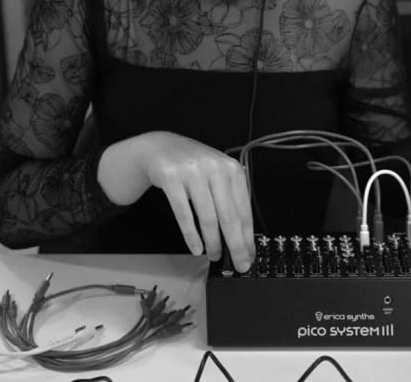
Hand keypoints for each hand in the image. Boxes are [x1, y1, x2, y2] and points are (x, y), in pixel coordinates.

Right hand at [124, 131, 254, 271]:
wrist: (160, 147)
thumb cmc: (193, 167)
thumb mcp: (217, 175)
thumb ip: (229, 199)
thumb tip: (240, 237)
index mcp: (231, 169)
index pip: (244, 209)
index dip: (247, 236)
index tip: (249, 254)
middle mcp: (214, 168)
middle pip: (229, 216)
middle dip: (235, 245)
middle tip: (239, 263)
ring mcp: (192, 173)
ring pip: (207, 217)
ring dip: (213, 242)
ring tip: (214, 255)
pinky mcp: (171, 178)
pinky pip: (184, 214)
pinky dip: (191, 235)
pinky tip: (196, 247)